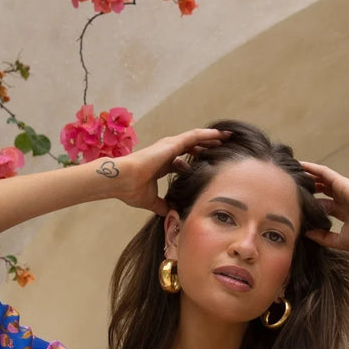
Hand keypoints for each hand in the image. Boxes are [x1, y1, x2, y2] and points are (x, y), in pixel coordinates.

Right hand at [110, 128, 230, 215]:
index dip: (197, 160)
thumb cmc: (131, 189)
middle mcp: (168, 153)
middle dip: (208, 147)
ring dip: (212, 138)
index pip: (184, 160)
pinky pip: (195, 136)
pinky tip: (220, 136)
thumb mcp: (151, 201)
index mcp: (163, 164)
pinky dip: (208, 136)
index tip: (209, 163)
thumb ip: (162, 205)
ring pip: (196, 139)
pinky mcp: (172, 144)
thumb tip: (170, 213)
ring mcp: (170, 146)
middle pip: (193, 147)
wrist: (121, 180)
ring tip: (227, 138)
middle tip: (224, 148)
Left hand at [299, 161, 348, 250]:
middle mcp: (343, 199)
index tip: (299, 208)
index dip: (313, 206)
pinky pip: (323, 172)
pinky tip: (300, 165)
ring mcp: (342, 189)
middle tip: (293, 189)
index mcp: (344, 212)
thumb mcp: (340, 240)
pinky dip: (312, 168)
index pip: (325, 206)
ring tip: (292, 174)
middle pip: (322, 191)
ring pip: (321, 180)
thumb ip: (323, 237)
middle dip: (309, 190)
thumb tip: (306, 233)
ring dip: (308, 177)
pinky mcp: (341, 182)